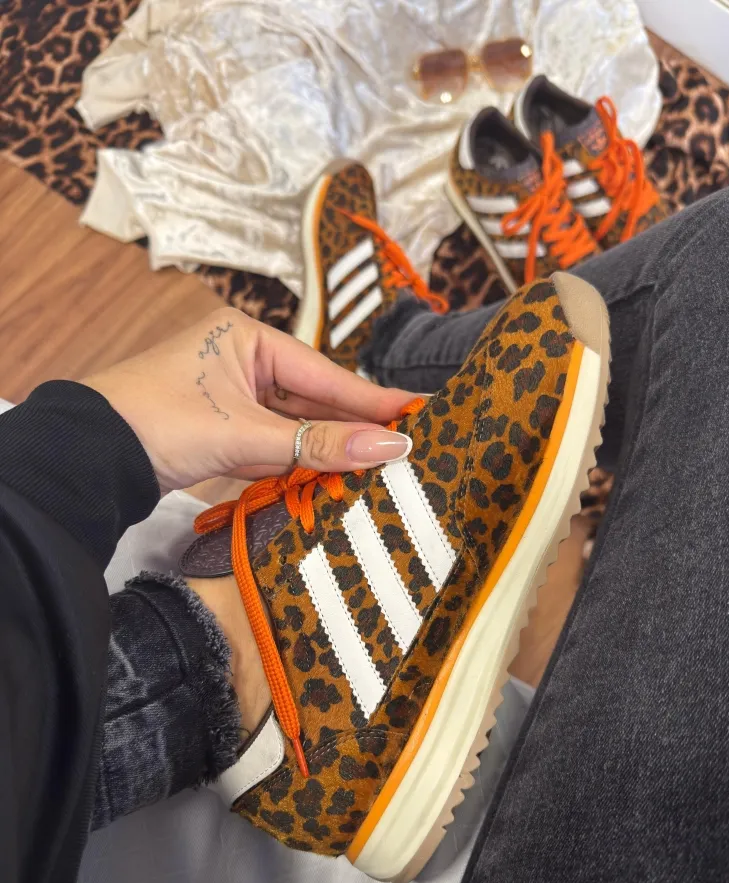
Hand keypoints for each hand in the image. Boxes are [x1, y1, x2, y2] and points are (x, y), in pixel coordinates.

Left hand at [82, 307, 416, 491]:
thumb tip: (389, 447)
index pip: (324, 373)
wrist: (90, 456)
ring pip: (293, 424)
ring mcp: (230, 396)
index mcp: (247, 338)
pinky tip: (326, 478)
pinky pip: (271, 443)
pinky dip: (293, 462)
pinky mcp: (220, 429)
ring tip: (376, 467)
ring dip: (323, 449)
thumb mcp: (247, 434)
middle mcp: (242, 360)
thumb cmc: (160, 423)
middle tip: (404, 448)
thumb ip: (318, 443)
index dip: (371, 399)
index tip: (416, 413)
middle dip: (350, 427)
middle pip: (312, 398)